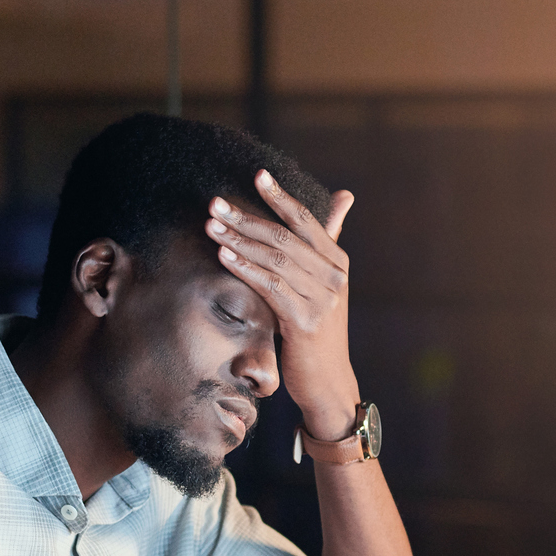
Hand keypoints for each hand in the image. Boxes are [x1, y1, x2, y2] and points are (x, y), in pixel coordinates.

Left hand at [206, 171, 360, 437]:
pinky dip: (246, 268)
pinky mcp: (305, 321)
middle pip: (284, 237)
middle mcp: (334, 275)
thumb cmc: (317, 329)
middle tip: (214, 204)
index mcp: (337, 261)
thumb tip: (344, 196)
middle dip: (245, 218)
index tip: (257, 175)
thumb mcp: (323, 284)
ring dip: (239, 240)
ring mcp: (322, 298)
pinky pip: (270, 286)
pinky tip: (224, 256)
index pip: (305, 220)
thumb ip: (325, 240)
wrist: (327, 380)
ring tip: (211, 226)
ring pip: (275, 259)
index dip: (280, 196)